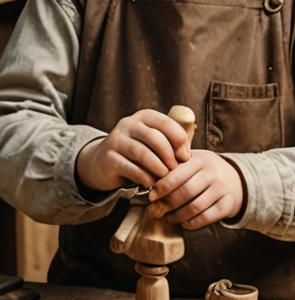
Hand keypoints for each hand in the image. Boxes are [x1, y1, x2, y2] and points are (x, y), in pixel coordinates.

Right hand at [76, 109, 191, 192]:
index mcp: (144, 116)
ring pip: (143, 153)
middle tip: (176, 169)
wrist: (102, 163)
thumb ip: (170, 143)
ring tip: (165, 177)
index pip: (166, 123)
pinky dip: (144, 177)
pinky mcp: (108, 158)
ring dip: (158, 168)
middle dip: (169, 155)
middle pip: (155, 138)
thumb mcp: (153, 142)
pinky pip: (131, 168)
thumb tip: (187, 156)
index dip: (179, 140)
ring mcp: (116, 140)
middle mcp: (128, 124)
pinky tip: (151, 183)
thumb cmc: (138, 152)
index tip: (185, 157)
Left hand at [147, 150, 244, 228]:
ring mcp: (222, 188)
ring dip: (177, 216)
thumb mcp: (192, 161)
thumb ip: (173, 167)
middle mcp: (214, 172)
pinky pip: (206, 217)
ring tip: (168, 218)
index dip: (162, 187)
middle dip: (166, 205)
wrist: (234, 179)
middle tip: (154, 212)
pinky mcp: (228, 204)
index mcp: (201, 159)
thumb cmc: (203, 171)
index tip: (151, 197)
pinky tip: (184, 223)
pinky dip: (191, 223)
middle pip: (185, 192)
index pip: (177, 174)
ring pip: (194, 207)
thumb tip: (147, 181)